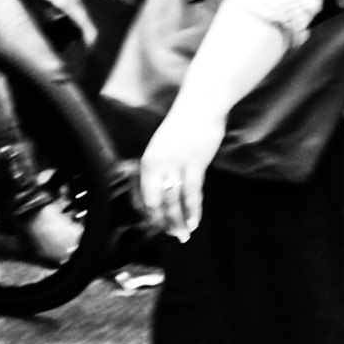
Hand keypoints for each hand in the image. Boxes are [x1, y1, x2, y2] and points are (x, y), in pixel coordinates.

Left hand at [136, 96, 227, 242]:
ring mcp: (176, 164)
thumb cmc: (183, 127)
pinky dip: (193, 210)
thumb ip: (161, 168)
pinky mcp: (195, 164)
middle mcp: (158, 164)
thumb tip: (162, 189)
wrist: (200, 107)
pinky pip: (192, 192)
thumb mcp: (163, 147)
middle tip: (172, 236)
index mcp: (148, 161)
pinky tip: (195, 222)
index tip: (156, 227)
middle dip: (164, 222)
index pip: (143, 196)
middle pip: (157, 201)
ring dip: (179, 221)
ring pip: (174, 200)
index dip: (149, 214)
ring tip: (183, 236)